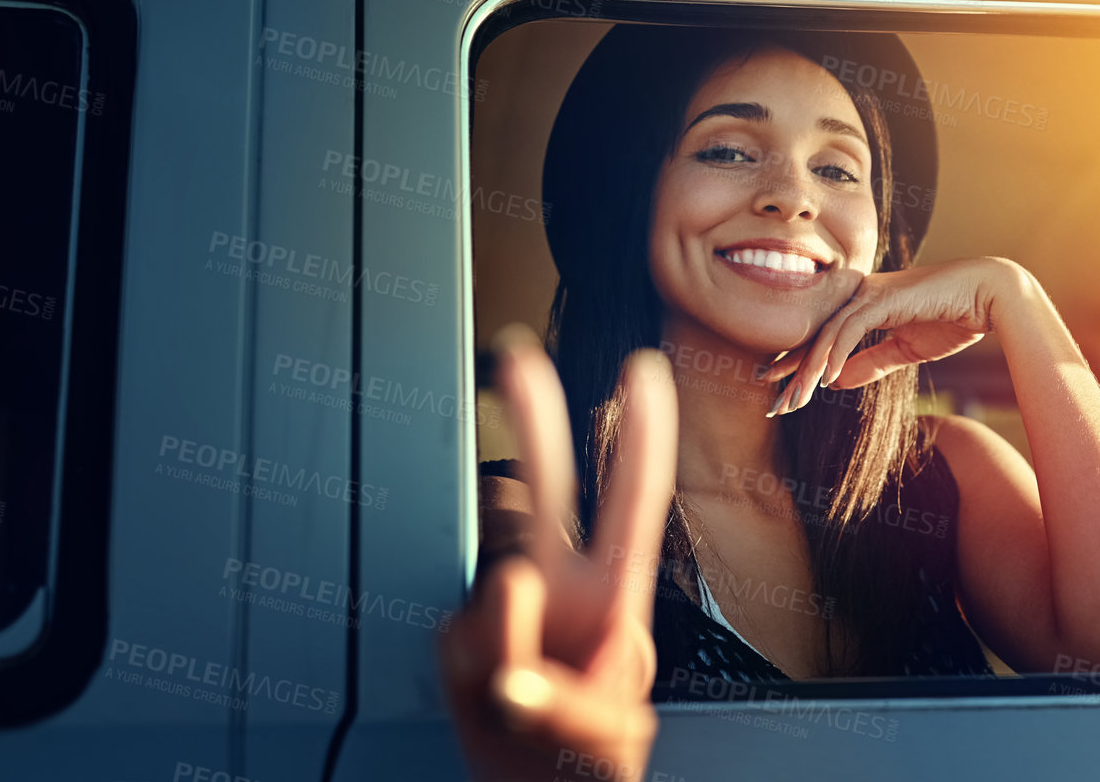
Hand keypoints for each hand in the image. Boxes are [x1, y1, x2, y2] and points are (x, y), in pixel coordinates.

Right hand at [440, 328, 677, 781]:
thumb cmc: (582, 759)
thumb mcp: (592, 734)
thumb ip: (554, 690)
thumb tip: (506, 625)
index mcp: (614, 599)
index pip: (633, 502)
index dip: (642, 435)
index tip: (645, 370)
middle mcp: (560, 590)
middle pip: (547, 489)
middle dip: (533, 419)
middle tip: (516, 358)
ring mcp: (506, 610)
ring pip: (489, 578)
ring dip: (498, 638)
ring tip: (518, 695)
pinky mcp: (457, 638)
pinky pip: (454, 641)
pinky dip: (474, 676)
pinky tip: (495, 704)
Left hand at [764, 257, 1025, 415]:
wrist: (988, 296)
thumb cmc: (952, 318)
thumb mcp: (905, 350)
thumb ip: (871, 363)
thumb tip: (837, 382)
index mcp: (864, 305)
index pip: (822, 336)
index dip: (799, 363)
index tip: (780, 391)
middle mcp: (860, 295)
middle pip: (816, 334)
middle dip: (793, 372)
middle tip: (775, 405)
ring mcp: (871, 293)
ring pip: (827, 333)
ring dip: (809, 370)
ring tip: (795, 400)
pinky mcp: (884, 298)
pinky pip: (850, 328)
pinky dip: (836, 352)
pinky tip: (826, 378)